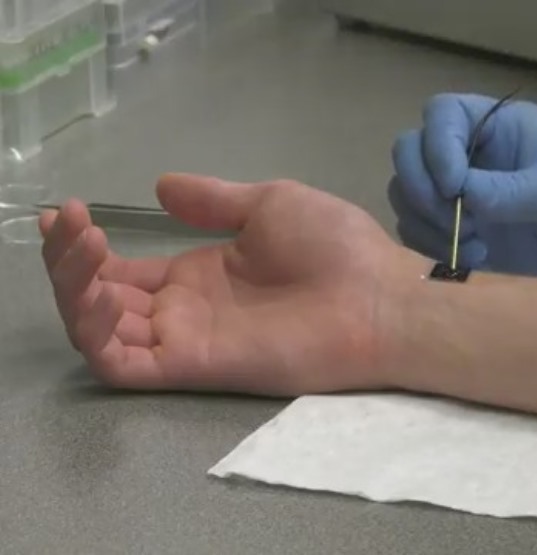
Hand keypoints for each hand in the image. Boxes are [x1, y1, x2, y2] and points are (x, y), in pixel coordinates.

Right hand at [40, 174, 414, 394]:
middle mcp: (183, 310)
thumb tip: (161, 185)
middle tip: (68, 223)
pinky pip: (122, 364)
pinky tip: (95, 290)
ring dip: (73, 290)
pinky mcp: (192, 367)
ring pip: (100, 329)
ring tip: (83, 245)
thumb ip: (213, 201)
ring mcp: (185, 340)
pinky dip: (93, 333)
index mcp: (199, 274)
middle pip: (101, 298)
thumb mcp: (269, 205)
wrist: (377, 296)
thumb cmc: (335, 248)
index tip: (67, 212)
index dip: (86, 247)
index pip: (123, 270)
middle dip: (69, 263)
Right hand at [389, 93, 536, 275]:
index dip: (437, 145)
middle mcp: (473, 158)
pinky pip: (419, 236)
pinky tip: (472, 263)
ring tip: (474, 248)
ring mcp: (462, 200)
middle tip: (456, 221)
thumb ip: (514, 190)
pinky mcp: (461, 239)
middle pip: (411, 153)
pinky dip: (430, 249)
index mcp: (499, 127)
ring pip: (408, 196)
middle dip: (421, 187)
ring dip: (426, 223)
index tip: (456, 185)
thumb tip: (460, 196)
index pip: (443, 114)